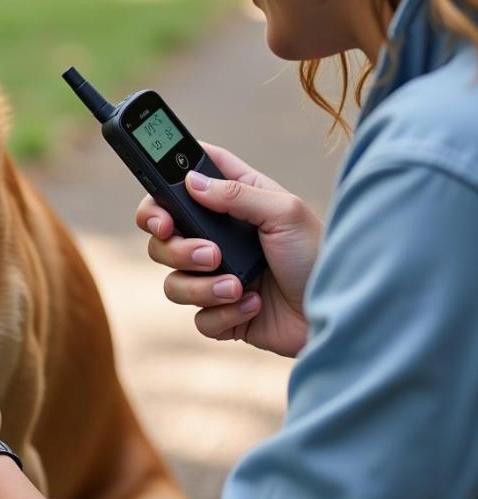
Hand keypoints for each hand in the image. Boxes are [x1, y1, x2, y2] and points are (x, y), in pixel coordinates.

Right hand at [136, 142, 320, 357]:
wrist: (338, 316)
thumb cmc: (319, 255)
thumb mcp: (284, 212)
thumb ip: (236, 194)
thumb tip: (191, 181)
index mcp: (232, 202)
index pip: (184, 181)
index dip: (162, 185)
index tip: (160, 200)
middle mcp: (217, 237)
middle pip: (161, 235)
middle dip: (173, 245)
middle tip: (207, 252)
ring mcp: (215, 276)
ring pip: (172, 280)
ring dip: (200, 285)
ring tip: (237, 284)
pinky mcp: (221, 313)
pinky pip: (197, 317)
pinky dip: (223, 313)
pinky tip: (253, 305)